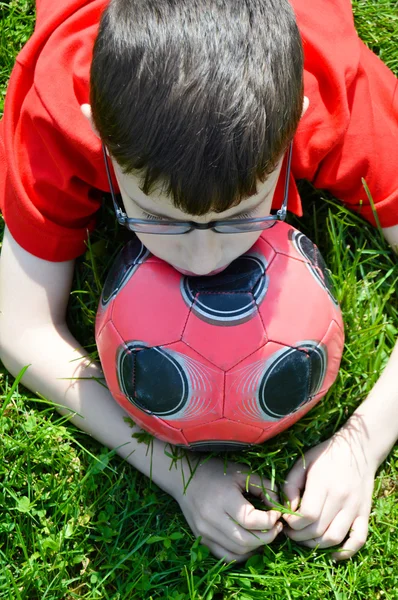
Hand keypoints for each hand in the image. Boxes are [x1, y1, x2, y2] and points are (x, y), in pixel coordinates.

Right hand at [176, 457, 282, 562]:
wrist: (184, 478)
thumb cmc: (216, 471)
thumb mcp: (242, 473)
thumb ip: (263, 487)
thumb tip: (278, 506)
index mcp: (223, 499)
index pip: (251, 520)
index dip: (270, 520)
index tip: (277, 513)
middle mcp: (212, 519)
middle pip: (246, 540)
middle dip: (268, 536)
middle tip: (276, 526)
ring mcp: (205, 532)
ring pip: (238, 551)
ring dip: (257, 547)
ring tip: (266, 533)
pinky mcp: (202, 540)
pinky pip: (226, 556)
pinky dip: (242, 554)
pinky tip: (251, 544)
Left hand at [282, 421, 378, 559]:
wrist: (357, 449)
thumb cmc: (325, 455)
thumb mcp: (302, 463)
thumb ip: (291, 485)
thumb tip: (288, 509)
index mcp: (323, 484)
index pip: (307, 515)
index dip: (292, 522)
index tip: (285, 519)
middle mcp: (341, 498)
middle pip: (318, 530)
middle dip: (298, 536)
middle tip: (290, 532)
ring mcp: (355, 508)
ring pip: (334, 538)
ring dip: (316, 545)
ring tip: (304, 539)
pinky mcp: (364, 513)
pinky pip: (358, 539)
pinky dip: (346, 552)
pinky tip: (332, 554)